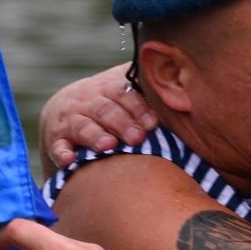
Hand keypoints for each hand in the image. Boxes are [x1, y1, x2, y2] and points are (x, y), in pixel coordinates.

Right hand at [38, 63, 157, 170]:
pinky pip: (58, 145)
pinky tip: (69, 160)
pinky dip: (62, 152)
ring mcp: (72, 119)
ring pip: (84, 126)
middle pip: (107, 109)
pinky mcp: (57, 138)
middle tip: (138, 137)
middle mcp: (91, 100)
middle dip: (122, 123)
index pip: (126, 95)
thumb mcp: (128, 93)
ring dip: (95, 136)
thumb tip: (194, 96)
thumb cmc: (112, 105)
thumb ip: (152, 95)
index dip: (139, 107)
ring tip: (108, 146)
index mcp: (112, 89)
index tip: (154, 121)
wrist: (65, 109)